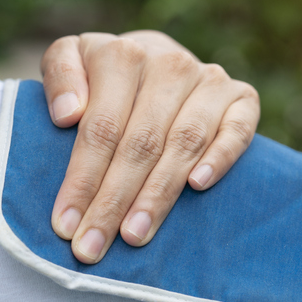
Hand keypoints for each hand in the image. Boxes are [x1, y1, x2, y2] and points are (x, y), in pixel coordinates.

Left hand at [40, 30, 259, 263]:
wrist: (157, 58)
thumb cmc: (105, 75)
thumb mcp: (71, 59)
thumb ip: (60, 75)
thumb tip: (67, 115)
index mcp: (123, 54)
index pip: (101, 127)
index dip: (83, 178)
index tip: (65, 225)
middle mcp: (170, 64)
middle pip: (141, 142)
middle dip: (114, 200)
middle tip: (93, 247)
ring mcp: (210, 79)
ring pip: (184, 142)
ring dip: (159, 193)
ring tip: (135, 234)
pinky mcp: (242, 97)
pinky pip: (237, 130)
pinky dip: (220, 157)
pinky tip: (198, 186)